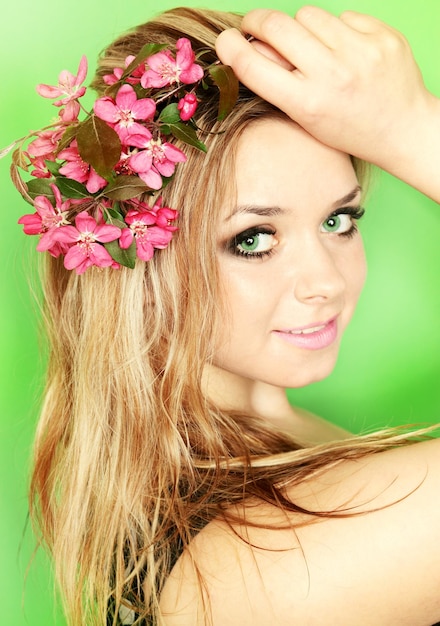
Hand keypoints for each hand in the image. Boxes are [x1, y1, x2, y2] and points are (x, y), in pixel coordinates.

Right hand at [216, 6, 439, 198]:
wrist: (403, 129)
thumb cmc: (348, 129)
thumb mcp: (306, 119)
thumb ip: (278, 84)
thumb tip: (250, 46)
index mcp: (308, 104)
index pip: (253, 65)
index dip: (231, 47)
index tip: (226, 40)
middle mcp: (333, 75)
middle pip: (276, 25)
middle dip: (258, 22)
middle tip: (255, 26)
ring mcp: (360, 51)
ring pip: (308, 14)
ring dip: (303, 27)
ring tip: (315, 49)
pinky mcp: (382, 35)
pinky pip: (342, 15)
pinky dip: (337, 30)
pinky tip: (347, 51)